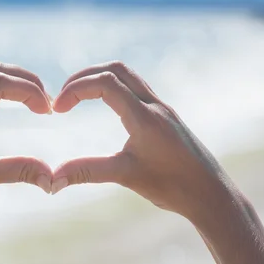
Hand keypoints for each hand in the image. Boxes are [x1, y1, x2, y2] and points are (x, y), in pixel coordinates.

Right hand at [51, 61, 239, 223]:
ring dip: (101, 79)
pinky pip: (138, 89)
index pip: (105, 83)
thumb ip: (87, 172)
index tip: (58, 109)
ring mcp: (163, 109)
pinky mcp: (167, 117)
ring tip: (79, 98)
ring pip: (129, 76)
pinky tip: (106, 108)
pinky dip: (115, 88)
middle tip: (64, 98)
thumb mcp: (125, 176)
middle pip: (116, 69)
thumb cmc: (174, 187)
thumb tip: (52, 180)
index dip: (76, 89)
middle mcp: (155, 106)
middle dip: (85, 77)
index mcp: (145, 117)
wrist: (212, 194)